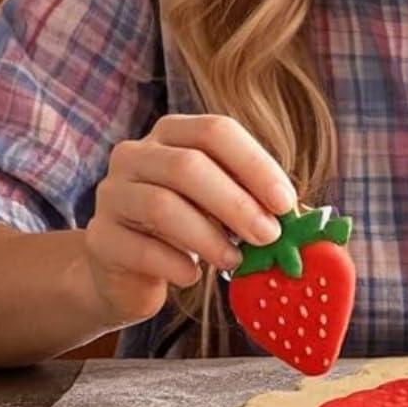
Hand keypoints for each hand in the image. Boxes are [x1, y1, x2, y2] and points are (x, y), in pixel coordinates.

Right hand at [85, 114, 297, 327]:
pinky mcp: (99, 239)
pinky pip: (140, 249)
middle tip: (268, 235)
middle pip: (188, 166)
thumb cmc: (187, 228)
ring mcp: (111, 194)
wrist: (126, 272)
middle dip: (236, 203)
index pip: (215, 131)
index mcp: (173, 133)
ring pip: (162, 205)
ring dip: (208, 236)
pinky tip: (193, 275)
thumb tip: (308, 219)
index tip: (285, 202)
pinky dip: (176, 264)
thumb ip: (258, 204)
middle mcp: (136, 154)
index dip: (254, 164)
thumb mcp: (223, 208)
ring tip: (235, 260)